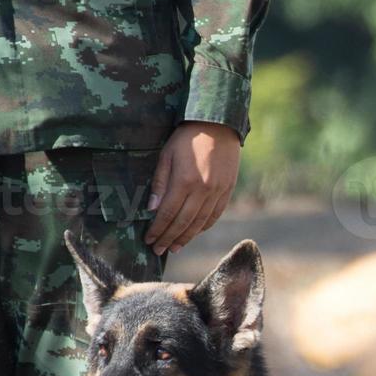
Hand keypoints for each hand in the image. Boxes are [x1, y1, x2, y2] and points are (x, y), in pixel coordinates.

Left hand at [144, 121, 240, 255]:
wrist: (219, 125)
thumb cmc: (187, 137)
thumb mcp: (167, 155)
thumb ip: (160, 183)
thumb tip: (152, 210)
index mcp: (185, 181)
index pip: (168, 214)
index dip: (157, 230)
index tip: (149, 240)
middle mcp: (202, 191)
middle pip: (183, 223)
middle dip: (168, 239)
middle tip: (158, 251)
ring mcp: (217, 193)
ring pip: (199, 224)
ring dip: (185, 238)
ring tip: (174, 248)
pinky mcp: (226, 191)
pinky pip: (214, 216)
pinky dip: (202, 227)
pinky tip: (193, 233)